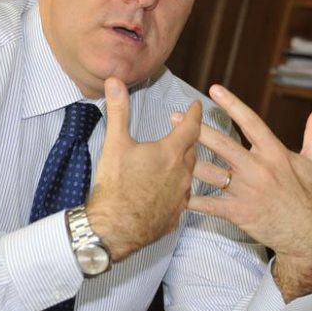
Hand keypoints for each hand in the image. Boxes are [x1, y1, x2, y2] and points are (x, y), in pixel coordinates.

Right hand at [86, 77, 201, 261]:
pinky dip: (177, 191)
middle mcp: (182, 174)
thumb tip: (115, 80)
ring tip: (177, 161)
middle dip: (189, 139)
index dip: (194, 114)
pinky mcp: (175, 217)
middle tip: (184, 132)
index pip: (191, 127)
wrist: (114, 229)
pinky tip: (168, 192)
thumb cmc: (115, 185)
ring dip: (185, 165)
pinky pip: (181, 199)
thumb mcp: (115, 143)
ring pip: (190, 175)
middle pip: (192, 151)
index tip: (197, 106)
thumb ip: (118, 110)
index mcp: (170, 152)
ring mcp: (181, 197)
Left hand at [185, 85, 311, 302]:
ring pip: (209, 172)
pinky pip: (208, 204)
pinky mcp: (237, 212)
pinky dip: (189, 198)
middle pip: (221, 144)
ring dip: (187, 161)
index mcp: (275, 153)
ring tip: (166, 150)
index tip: (213, 89)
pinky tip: (171, 190)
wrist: (310, 237)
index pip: (250, 122)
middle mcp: (258, 169)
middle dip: (195, 129)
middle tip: (174, 117)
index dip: (232, 104)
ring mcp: (246, 192)